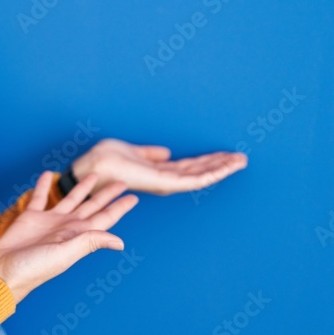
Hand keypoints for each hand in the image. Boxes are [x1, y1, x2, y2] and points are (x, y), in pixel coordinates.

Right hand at [0, 170, 137, 304]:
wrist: (4, 272)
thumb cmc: (35, 268)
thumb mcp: (65, 254)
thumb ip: (89, 242)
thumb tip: (120, 241)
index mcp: (78, 235)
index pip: (104, 218)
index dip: (119, 208)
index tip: (133, 197)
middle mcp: (66, 226)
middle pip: (91, 206)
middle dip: (106, 194)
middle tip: (122, 182)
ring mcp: (49, 221)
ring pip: (70, 198)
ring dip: (81, 187)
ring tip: (92, 175)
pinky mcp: (30, 217)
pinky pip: (39, 196)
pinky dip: (43, 184)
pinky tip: (47, 174)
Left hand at [71, 138, 246, 195]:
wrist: (90, 168)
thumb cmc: (104, 161)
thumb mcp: (131, 152)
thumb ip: (149, 154)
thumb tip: (166, 152)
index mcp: (158, 172)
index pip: (189, 167)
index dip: (208, 161)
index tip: (226, 155)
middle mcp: (164, 179)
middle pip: (199, 172)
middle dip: (221, 165)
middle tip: (243, 159)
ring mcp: (165, 182)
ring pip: (201, 176)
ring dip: (221, 168)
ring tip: (240, 161)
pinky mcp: (163, 182)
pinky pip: (192, 179)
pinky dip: (211, 173)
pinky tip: (225, 167)